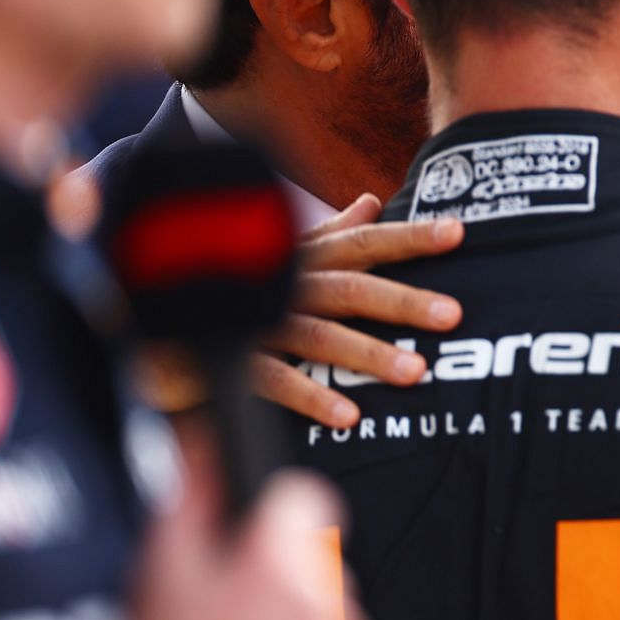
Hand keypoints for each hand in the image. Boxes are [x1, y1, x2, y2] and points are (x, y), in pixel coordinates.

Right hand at [123, 425, 373, 619]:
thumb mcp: (159, 576)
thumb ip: (189, 497)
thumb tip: (204, 441)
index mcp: (281, 561)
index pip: (306, 495)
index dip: (270, 512)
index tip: (246, 539)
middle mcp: (325, 596)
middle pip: (313, 549)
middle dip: (277, 565)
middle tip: (229, 604)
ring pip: (327, 595)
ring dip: (294, 610)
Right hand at [253, 195, 465, 428]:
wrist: (160, 316)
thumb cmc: (237, 284)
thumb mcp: (283, 253)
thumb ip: (332, 233)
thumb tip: (372, 204)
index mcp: (306, 257)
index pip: (365, 241)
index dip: (410, 236)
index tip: (458, 232)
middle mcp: (289, 284)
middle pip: (352, 288)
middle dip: (404, 300)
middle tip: (453, 314)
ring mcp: (260, 323)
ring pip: (321, 336)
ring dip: (370, 354)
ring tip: (417, 372)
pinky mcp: (232, 361)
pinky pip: (275, 380)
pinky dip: (311, 397)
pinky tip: (349, 415)